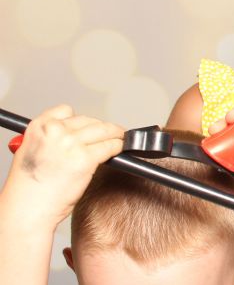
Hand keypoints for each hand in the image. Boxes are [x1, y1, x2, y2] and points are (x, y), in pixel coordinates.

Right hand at [4, 105, 122, 225]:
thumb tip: (69, 136)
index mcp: (38, 127)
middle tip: (111, 133)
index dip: (80, 120)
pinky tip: (120, 149)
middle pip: (89, 121)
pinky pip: (110, 146)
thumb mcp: (30, 153)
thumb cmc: (27, 189)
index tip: (88, 126)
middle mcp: (55, 131)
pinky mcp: (86, 158)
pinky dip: (118, 147)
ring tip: (120, 138)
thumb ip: (48, 140)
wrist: (26, 210)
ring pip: (104, 130)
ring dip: (115, 134)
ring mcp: (71, 143)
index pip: (66, 111)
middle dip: (101, 128)